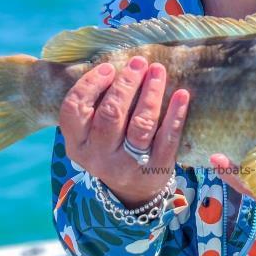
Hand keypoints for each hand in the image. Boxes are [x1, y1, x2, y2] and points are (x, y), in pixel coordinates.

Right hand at [59, 57, 189, 208]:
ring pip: (141, 124)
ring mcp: (128, 165)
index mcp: (78, 144)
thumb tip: (113, 66)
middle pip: (111, 114)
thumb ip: (94, 108)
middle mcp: (99, 156)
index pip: (74, 110)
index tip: (108, 68)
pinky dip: (176, 114)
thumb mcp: (91, 136)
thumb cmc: (110, 150)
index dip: (90, 84)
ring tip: (157, 71)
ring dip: (151, 93)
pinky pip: (167, 137)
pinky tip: (181, 95)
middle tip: (138, 63)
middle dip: (126, 84)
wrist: (131, 192)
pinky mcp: (155, 169)